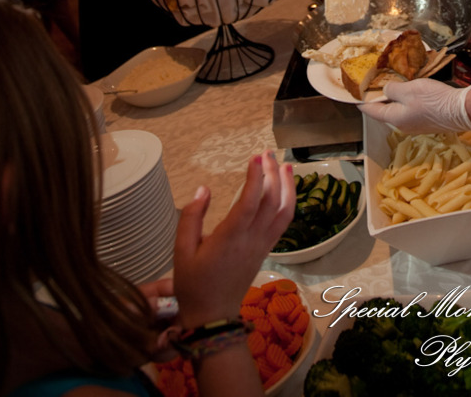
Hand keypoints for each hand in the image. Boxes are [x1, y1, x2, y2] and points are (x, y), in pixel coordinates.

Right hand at [173, 151, 294, 327]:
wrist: (212, 317)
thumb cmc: (193, 284)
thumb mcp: (181, 251)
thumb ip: (191, 218)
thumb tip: (204, 189)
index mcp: (229, 238)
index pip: (248, 202)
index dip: (255, 178)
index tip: (255, 157)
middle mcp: (251, 239)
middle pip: (271, 201)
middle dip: (272, 173)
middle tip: (266, 152)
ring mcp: (262, 245)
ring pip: (284, 212)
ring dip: (287, 186)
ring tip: (285, 165)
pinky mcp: (266, 250)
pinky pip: (284, 223)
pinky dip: (289, 202)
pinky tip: (286, 189)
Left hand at [360, 78, 470, 132]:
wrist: (462, 111)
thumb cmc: (433, 100)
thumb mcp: (409, 89)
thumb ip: (392, 89)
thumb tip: (385, 90)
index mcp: (395, 118)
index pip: (371, 111)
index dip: (362, 102)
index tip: (355, 95)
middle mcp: (403, 125)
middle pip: (384, 111)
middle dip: (379, 97)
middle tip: (375, 82)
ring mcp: (415, 125)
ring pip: (398, 110)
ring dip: (394, 97)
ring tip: (393, 82)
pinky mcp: (426, 121)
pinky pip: (409, 110)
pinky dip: (406, 100)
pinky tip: (411, 89)